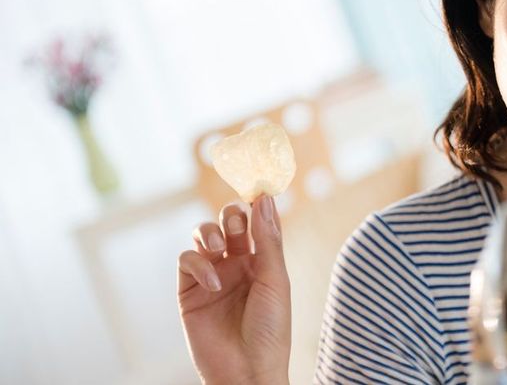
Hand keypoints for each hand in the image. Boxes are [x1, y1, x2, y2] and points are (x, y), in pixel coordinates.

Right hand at [177, 194, 290, 384]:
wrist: (247, 372)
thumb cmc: (270, 329)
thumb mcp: (276, 280)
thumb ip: (268, 239)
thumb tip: (265, 198)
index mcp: (264, 259)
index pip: (258, 220)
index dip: (256, 202)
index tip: (257, 183)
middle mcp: (238, 263)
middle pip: (229, 221)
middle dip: (231, 214)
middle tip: (237, 222)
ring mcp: (213, 275)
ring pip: (203, 234)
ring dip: (210, 232)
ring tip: (221, 247)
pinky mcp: (189, 290)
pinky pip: (187, 260)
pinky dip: (198, 263)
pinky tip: (213, 282)